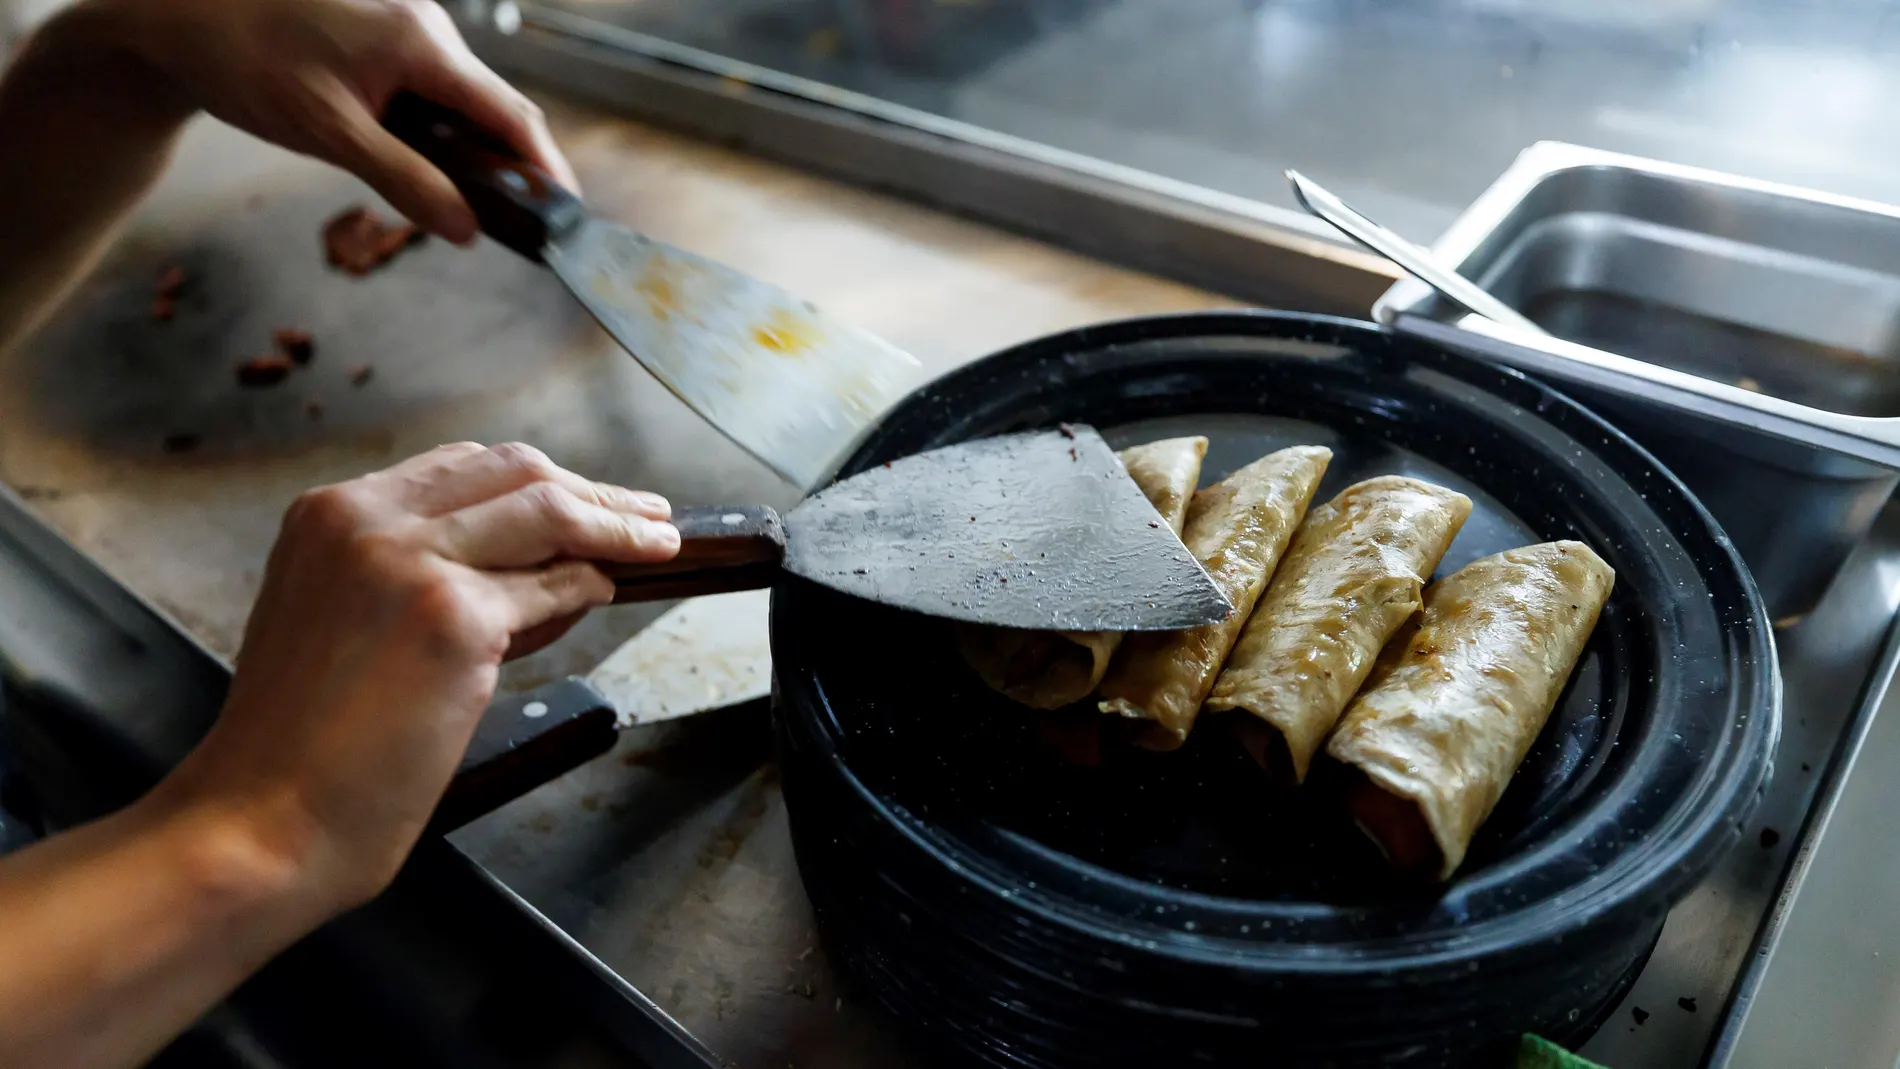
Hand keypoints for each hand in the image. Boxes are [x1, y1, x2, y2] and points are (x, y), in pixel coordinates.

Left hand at [97, 0, 577, 240]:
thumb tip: (466, 228)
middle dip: (511, 164)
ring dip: (471, 147)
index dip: (546, 167)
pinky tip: (422, 159)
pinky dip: (441, 127)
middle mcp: (425, 24)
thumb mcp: (328, 134)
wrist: (176, 19)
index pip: (510, 113)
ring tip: (468, 200)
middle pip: (494, 104)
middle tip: (520, 222)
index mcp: (420, 42)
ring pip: (463, 96)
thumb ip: (404, 182)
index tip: (567, 213)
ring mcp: (405, 23)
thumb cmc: (243, 64)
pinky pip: (433, 84)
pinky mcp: (383, 31)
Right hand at [160, 443, 675, 911]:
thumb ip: (423, 576)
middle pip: (513, 470)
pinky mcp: (454, 619)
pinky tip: (607, 592)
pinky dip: (589, 586)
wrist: (265, 817)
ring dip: (616, 525)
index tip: (584, 495)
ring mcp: (412, 563)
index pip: (460, 466)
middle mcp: (366, 521)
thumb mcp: (343, 622)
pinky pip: (552, 586)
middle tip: (647, 514)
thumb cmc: (303, 745)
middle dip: (593, 490)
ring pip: (546, 511)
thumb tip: (542, 567)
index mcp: (329, 514)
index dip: (537, 478)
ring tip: (658, 542)